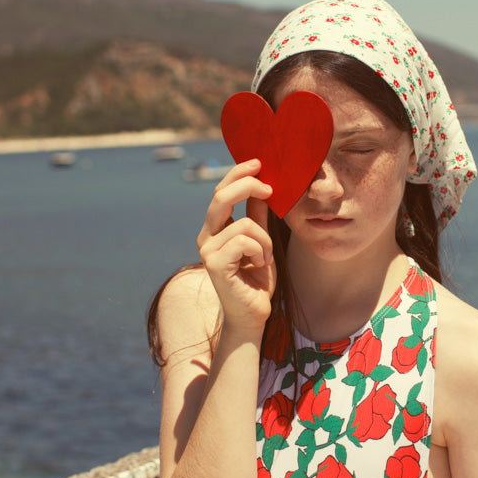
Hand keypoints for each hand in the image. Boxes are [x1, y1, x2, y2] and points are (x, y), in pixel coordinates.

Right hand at [197, 161, 275, 334]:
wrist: (253, 315)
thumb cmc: (257, 281)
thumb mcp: (262, 242)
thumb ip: (258, 217)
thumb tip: (263, 187)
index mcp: (215, 228)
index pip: (221, 191)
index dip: (238, 173)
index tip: (259, 163)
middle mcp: (206, 236)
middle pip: (221, 196)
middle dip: (247, 185)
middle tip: (270, 188)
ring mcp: (208, 250)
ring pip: (244, 224)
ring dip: (266, 241)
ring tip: (265, 259)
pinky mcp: (214, 263)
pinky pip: (245, 241)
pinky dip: (262, 252)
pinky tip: (259, 266)